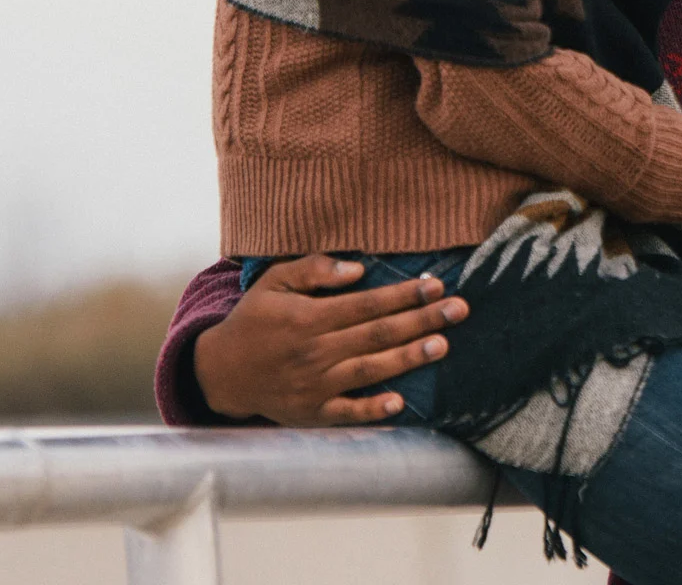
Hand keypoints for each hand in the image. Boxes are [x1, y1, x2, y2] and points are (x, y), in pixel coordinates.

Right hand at [193, 254, 468, 425]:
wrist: (222, 373)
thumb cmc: (255, 320)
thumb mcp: (273, 283)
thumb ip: (313, 269)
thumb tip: (358, 268)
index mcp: (308, 318)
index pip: (366, 304)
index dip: (403, 295)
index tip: (436, 285)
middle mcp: (315, 351)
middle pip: (377, 334)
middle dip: (421, 320)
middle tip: (459, 309)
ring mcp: (315, 385)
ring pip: (370, 369)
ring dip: (408, 357)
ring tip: (442, 345)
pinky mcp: (313, 412)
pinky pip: (347, 413)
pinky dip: (373, 409)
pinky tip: (401, 402)